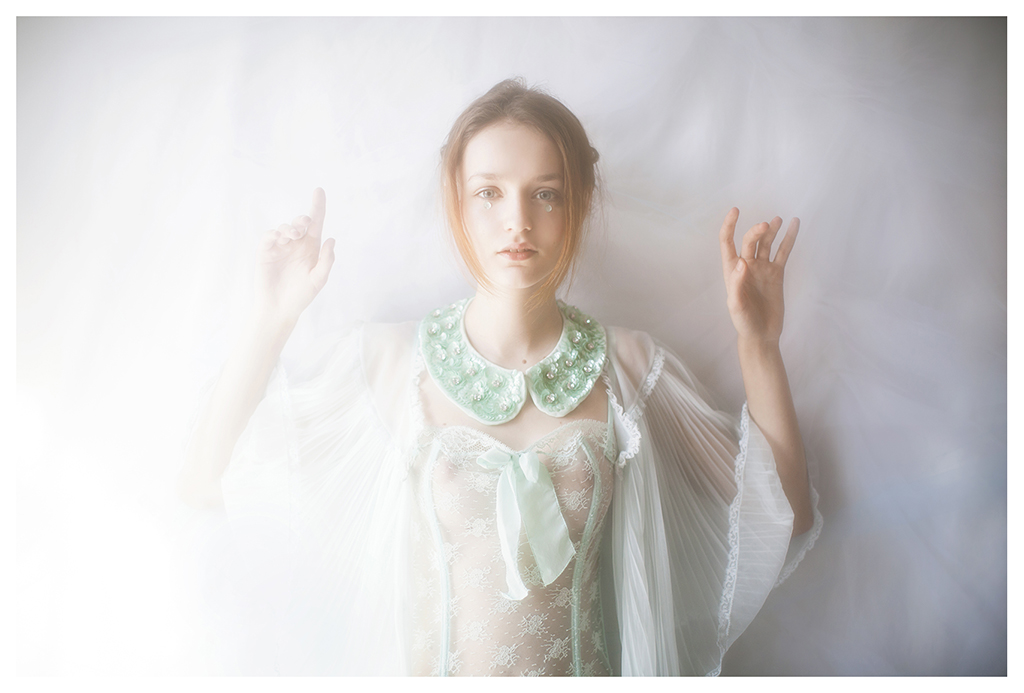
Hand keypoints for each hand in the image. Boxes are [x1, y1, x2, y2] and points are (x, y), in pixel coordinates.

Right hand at [254, 188, 335, 324]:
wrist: (279, 309)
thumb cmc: (301, 296)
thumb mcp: (318, 280)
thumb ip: (326, 261)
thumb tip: (332, 239)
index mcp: (312, 248)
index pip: (316, 223)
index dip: (318, 206)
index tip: (319, 190)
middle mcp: (296, 244)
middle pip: (300, 223)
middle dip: (303, 219)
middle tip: (304, 224)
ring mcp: (280, 247)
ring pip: (285, 228)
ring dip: (289, 228)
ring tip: (292, 235)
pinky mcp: (266, 252)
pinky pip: (269, 236)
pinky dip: (274, 233)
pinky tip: (279, 237)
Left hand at [719, 208, 798, 343]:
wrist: (762, 334)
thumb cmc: (744, 322)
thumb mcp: (736, 306)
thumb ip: (736, 284)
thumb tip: (742, 262)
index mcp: (732, 271)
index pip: (727, 242)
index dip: (729, 226)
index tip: (735, 210)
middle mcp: (747, 266)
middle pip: (750, 241)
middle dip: (756, 231)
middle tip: (766, 225)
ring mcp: (763, 268)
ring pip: (767, 243)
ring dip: (772, 230)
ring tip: (778, 219)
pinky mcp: (777, 273)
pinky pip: (783, 252)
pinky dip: (789, 238)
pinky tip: (794, 224)